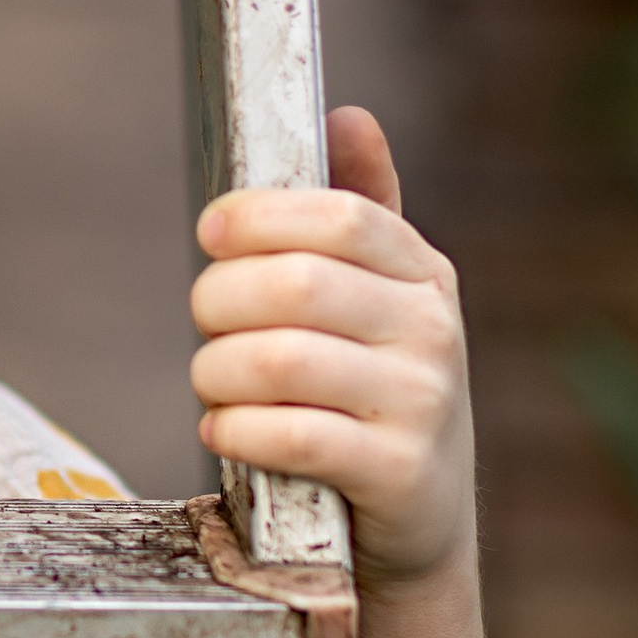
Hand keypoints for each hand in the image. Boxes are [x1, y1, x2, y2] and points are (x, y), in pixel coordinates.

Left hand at [189, 106, 473, 590]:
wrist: (420, 522)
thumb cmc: (373, 392)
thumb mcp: (381, 299)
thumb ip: (361, 210)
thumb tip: (348, 114)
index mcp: (422, 274)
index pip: (338, 216)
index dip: (259, 216)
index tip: (211, 232)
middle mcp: (433, 332)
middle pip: (295, 285)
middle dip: (220, 299)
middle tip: (205, 323)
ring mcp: (422, 405)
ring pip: (281, 361)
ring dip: (216, 371)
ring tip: (211, 383)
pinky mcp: (400, 475)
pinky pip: (291, 436)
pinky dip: (235, 430)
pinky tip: (224, 432)